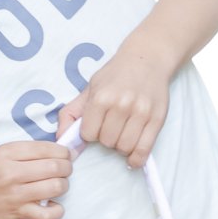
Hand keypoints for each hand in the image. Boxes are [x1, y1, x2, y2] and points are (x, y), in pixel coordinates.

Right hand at [0, 141, 72, 218]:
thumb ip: (24, 152)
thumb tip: (56, 151)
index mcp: (7, 153)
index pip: (46, 148)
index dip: (63, 152)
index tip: (66, 156)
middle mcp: (12, 172)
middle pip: (55, 167)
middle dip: (67, 168)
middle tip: (65, 171)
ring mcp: (16, 194)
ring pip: (56, 187)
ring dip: (63, 186)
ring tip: (57, 186)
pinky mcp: (19, 213)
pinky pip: (48, 214)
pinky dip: (56, 211)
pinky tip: (52, 206)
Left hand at [59, 39, 172, 166]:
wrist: (147, 59)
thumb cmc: (115, 75)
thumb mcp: (89, 89)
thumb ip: (71, 113)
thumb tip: (61, 139)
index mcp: (101, 98)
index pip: (88, 134)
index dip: (90, 133)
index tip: (96, 124)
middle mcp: (121, 105)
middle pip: (107, 142)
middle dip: (106, 138)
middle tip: (111, 127)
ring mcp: (141, 113)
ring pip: (124, 148)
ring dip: (121, 146)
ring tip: (122, 134)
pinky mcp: (157, 120)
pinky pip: (144, 150)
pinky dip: (136, 159)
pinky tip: (132, 156)